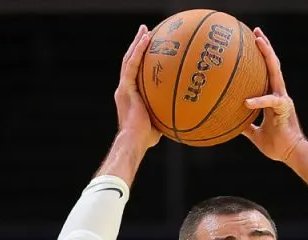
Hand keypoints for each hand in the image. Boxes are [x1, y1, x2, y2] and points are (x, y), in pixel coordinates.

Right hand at [115, 25, 160, 149]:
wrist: (135, 141)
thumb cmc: (147, 138)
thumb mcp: (159, 121)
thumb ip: (166, 113)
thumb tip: (184, 113)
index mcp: (130, 95)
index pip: (134, 72)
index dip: (140, 59)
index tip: (149, 48)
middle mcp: (124, 89)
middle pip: (130, 61)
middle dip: (137, 45)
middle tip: (146, 32)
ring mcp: (124, 87)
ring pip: (129, 59)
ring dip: (137, 43)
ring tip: (145, 29)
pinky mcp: (125, 88)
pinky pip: (132, 65)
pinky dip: (138, 51)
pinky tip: (146, 40)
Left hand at [242, 28, 305, 162]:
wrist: (290, 153)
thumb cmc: (276, 144)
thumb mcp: (254, 133)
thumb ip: (245, 125)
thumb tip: (230, 123)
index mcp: (272, 97)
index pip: (266, 72)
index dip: (261, 57)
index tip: (253, 42)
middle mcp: (279, 94)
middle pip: (272, 65)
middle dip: (265, 47)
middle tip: (255, 31)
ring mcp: (282, 99)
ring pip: (275, 72)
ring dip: (267, 56)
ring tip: (258, 41)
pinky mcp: (284, 109)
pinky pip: (270, 102)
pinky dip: (258, 101)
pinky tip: (247, 102)